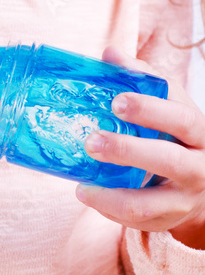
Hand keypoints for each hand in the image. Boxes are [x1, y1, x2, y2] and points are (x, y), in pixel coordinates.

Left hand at [76, 46, 204, 248]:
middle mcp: (198, 167)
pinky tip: (86, 194)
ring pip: (149, 203)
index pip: (180, 119)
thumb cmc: (177, 138)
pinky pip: (134, 220)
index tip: (117, 101)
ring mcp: (182, 199)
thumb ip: (143, 81)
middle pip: (167, 159)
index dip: (150, 109)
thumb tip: (110, 54)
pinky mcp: (164, 220)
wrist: (201, 186)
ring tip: (81, 186)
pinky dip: (107, 209)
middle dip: (127, 150)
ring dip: (111, 195)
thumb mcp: (169, 108)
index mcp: (199, 133)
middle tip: (91, 141)